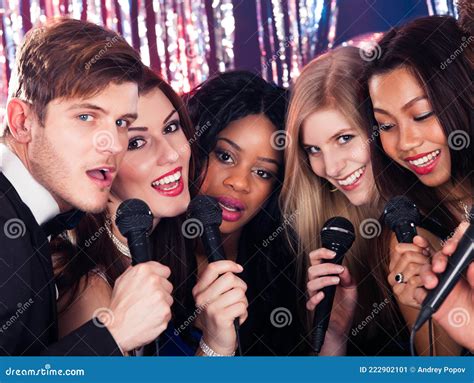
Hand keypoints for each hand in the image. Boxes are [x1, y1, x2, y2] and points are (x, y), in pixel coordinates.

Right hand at [106, 262, 172, 351]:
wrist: (116, 328)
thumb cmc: (118, 307)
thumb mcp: (121, 282)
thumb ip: (134, 272)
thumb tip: (142, 268)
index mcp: (144, 271)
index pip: (165, 270)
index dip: (160, 278)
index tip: (156, 284)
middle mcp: (154, 281)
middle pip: (168, 285)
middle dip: (160, 292)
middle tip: (147, 299)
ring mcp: (161, 296)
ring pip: (169, 299)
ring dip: (161, 304)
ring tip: (146, 309)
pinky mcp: (165, 311)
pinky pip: (168, 312)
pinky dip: (161, 316)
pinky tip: (149, 316)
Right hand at [193, 260, 247, 355]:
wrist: (215, 341)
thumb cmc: (218, 316)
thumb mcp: (213, 297)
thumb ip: (219, 283)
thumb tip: (235, 268)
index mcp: (199, 289)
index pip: (213, 268)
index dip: (229, 264)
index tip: (238, 268)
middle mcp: (202, 297)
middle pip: (229, 278)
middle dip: (240, 286)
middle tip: (237, 296)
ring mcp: (210, 307)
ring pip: (238, 292)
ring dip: (242, 301)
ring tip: (235, 308)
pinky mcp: (220, 317)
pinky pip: (241, 306)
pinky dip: (243, 312)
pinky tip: (236, 317)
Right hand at [306, 248, 356, 354]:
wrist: (343, 326)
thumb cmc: (345, 305)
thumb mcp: (351, 289)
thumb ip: (348, 278)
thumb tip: (344, 267)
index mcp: (324, 275)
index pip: (316, 259)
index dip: (321, 253)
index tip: (332, 253)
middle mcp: (318, 283)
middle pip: (312, 269)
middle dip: (326, 267)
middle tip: (339, 269)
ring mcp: (315, 295)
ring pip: (311, 283)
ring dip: (324, 280)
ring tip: (336, 281)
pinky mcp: (315, 308)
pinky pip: (310, 301)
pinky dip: (315, 298)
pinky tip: (323, 296)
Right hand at [388, 235, 431, 307]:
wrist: (440, 301)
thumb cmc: (434, 279)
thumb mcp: (430, 259)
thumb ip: (424, 246)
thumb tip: (417, 238)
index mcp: (397, 263)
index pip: (400, 248)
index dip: (416, 248)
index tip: (425, 253)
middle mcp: (394, 274)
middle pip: (407, 256)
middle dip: (423, 259)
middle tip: (430, 266)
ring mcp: (396, 286)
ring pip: (411, 268)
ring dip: (425, 271)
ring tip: (430, 276)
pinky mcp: (402, 296)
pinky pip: (414, 281)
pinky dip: (424, 281)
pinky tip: (427, 285)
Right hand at [414, 222, 473, 351]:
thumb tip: (471, 264)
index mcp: (465, 271)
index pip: (456, 251)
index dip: (452, 244)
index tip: (450, 246)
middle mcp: (452, 277)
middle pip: (437, 259)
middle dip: (436, 259)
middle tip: (440, 266)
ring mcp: (441, 288)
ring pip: (425, 272)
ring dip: (425, 274)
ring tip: (432, 283)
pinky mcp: (432, 301)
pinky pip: (418, 292)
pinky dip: (418, 291)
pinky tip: (425, 293)